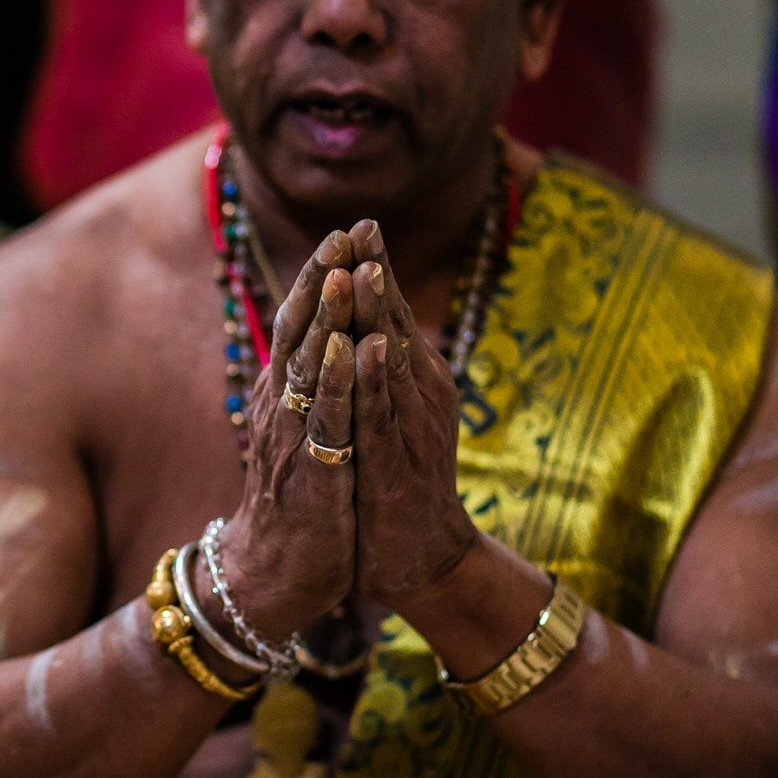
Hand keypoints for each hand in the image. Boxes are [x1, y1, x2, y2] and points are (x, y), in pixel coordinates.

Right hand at [216, 230, 358, 641]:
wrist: (270, 572)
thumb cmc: (294, 501)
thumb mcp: (300, 433)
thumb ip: (307, 388)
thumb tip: (322, 341)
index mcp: (281, 394)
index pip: (299, 323)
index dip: (319, 277)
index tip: (343, 232)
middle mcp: (280, 405)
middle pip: (298, 330)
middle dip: (319, 279)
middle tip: (342, 232)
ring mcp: (293, 436)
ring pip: (307, 365)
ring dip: (324, 317)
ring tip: (342, 271)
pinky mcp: (312, 470)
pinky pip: (324, 418)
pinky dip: (335, 380)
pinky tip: (347, 349)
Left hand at [344, 219, 479, 607]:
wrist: (416, 556)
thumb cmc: (396, 480)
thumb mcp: (387, 414)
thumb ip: (381, 371)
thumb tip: (368, 322)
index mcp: (410, 380)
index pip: (390, 314)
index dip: (375, 268)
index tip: (359, 222)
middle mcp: (417, 395)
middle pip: (395, 324)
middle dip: (378, 274)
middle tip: (364, 224)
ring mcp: (408, 428)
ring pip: (390, 361)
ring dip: (380, 314)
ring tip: (368, 267)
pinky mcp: (394, 464)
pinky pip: (381, 415)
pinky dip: (374, 380)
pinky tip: (368, 348)